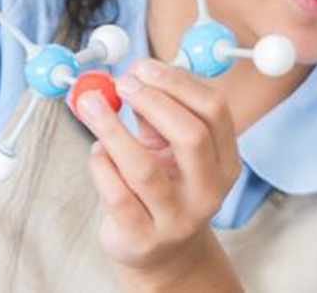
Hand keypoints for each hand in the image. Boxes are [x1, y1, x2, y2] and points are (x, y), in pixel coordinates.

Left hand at [73, 58, 244, 287]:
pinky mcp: (143, 237)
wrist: (157, 249)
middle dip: (153, 101)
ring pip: (144, 168)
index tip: (144, 67)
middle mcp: (209, 192)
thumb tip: (132, 75)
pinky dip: (101, 164)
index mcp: (225, 161)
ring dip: (113, 128)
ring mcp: (177, 219)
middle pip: (191, 137)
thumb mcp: (168, 149)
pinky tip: (96, 149)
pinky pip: (116, 194)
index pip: (214, 111)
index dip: (178, 82)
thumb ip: (156, 115)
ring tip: (91, 104)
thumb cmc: (163, 185)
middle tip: (122, 83)